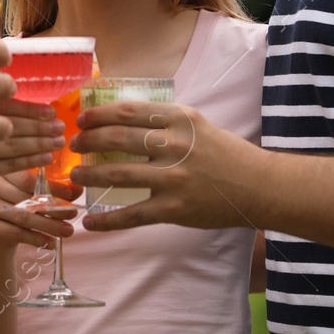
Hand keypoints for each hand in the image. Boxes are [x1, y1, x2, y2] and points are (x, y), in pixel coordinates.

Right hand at [0, 99, 62, 199]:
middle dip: (39, 126)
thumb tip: (34, 105)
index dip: (29, 108)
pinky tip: (46, 157)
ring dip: (38, 143)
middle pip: (9, 124)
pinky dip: (29, 161)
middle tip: (59, 126)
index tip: (51, 110)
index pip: (2, 105)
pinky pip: (8, 165)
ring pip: (11, 145)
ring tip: (58, 141)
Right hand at [0, 168, 76, 251]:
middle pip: (26, 198)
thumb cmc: (18, 203)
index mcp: (4, 169)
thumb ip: (53, 189)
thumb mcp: (34, 193)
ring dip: (48, 225)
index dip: (51, 187)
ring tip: (67, 231)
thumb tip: (78, 188)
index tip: (70, 195)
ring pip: (22, 216)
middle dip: (53, 208)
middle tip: (73, 214)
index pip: (29, 178)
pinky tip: (50, 243)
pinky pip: (14, 232)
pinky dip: (35, 239)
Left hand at [71, 99, 257, 231]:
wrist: (259, 187)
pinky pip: (131, 215)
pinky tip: (89, 222)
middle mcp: (174, 145)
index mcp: (178, 119)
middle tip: (75, 144)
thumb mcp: (197, 124)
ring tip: (76, 174)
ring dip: (90, 174)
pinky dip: (106, 220)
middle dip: (88, 140)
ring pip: (117, 174)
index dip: (98, 115)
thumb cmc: (226, 154)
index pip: (127, 111)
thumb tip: (123, 119)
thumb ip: (165, 121)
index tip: (83, 120)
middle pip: (116, 139)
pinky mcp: (173, 209)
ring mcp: (172, 178)